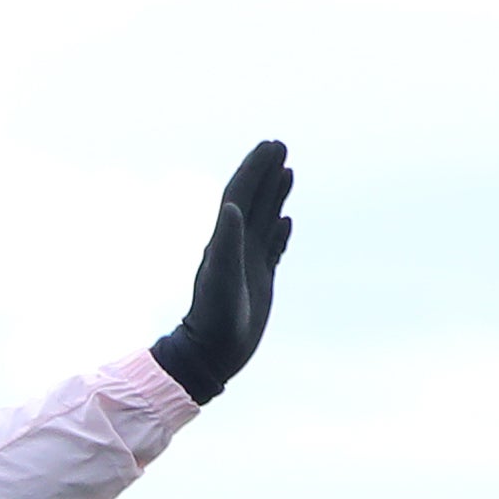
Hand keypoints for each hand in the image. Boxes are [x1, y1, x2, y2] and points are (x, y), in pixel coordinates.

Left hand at [151, 139, 294, 402]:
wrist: (211, 352)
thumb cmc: (214, 317)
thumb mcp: (221, 277)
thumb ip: (226, 241)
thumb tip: (234, 205)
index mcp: (226, 238)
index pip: (241, 193)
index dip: (254, 168)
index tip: (270, 146)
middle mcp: (236, 245)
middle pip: (253, 199)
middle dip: (266, 172)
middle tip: (280, 145)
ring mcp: (248, 262)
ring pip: (264, 219)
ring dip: (275, 195)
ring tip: (287, 171)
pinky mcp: (259, 279)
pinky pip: (272, 247)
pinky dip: (280, 231)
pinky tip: (286, 221)